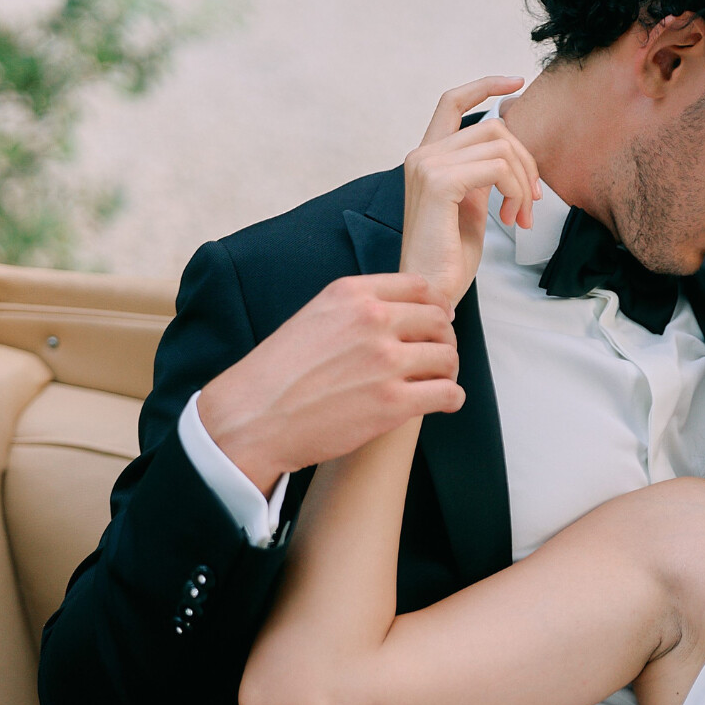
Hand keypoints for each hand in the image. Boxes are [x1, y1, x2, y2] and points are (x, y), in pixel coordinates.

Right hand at [193, 273, 462, 495]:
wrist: (253, 418)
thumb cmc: (278, 374)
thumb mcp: (313, 317)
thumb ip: (355, 309)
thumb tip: (398, 315)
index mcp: (352, 294)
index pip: (419, 286)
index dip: (436, 306)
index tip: (438, 321)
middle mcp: (373, 321)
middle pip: (438, 320)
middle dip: (444, 339)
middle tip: (438, 357)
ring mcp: (385, 362)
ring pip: (447, 357)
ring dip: (447, 370)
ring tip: (437, 382)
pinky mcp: (393, 403)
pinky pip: (448, 393)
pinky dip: (451, 398)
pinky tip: (442, 402)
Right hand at [402, 78, 539, 307]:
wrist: (430, 291)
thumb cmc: (449, 257)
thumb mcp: (471, 205)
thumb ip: (482, 173)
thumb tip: (512, 152)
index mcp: (426, 157)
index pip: (451, 101)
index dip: (485, 85)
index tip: (517, 81)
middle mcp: (421, 155)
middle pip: (494, 127)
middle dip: (526, 162)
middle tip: (532, 203)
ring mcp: (427, 166)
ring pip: (502, 146)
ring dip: (525, 183)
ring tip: (521, 217)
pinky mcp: (439, 183)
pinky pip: (498, 167)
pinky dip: (516, 192)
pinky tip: (511, 220)